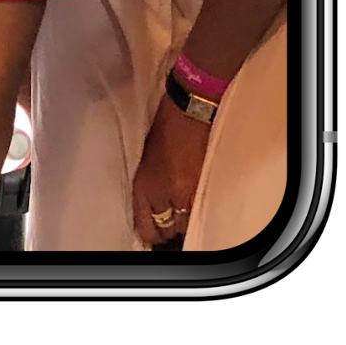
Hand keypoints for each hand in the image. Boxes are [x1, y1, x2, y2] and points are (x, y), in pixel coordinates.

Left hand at [131, 93, 210, 245]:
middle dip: (166, 228)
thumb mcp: (146, 159)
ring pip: (183, 225)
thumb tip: (152, 207)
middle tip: (168, 223)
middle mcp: (161, 194)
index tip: (150, 234)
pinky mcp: (202, 188)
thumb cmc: (164, 127)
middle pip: (165, 229)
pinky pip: (198, 213)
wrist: (189, 110)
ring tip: (183, 213)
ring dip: (182, 222)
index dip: (148, 234)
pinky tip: (194, 206)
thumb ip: (148, 186)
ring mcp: (183, 193)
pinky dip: (196, 212)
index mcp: (142, 184)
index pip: (143, 226)